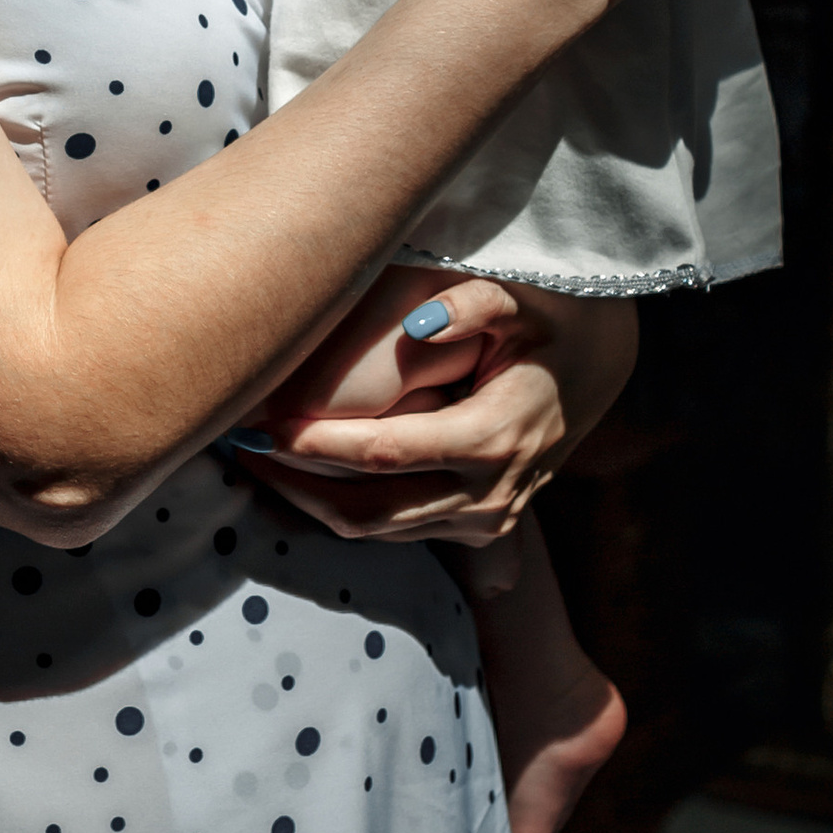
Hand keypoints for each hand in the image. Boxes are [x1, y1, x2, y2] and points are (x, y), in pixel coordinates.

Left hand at [236, 283, 638, 549]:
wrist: (592, 372)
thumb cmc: (542, 324)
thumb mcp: (517, 300)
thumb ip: (471, 304)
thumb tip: (422, 323)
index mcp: (493, 439)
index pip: (383, 453)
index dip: (315, 442)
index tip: (261, 420)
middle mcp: (488, 494)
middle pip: (367, 509)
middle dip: (295, 482)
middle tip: (240, 444)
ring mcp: (483, 521)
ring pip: (374, 530)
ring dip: (310, 499)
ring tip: (257, 457)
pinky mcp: (475, 531)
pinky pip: (392, 531)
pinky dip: (340, 506)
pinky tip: (300, 473)